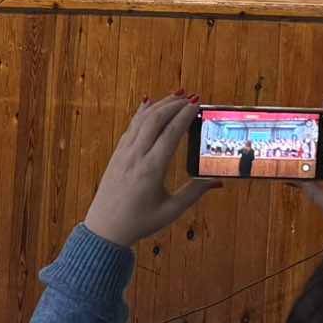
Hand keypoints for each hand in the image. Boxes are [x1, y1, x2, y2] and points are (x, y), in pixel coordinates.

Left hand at [83, 93, 218, 247]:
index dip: (184, 117)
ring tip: (175, 96)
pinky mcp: (117, 154)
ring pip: (141, 120)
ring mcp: (124, 152)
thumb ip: (194, 193)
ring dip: (158, 106)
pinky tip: (149, 105)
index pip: (170, 135)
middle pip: (154, 120)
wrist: (105, 226)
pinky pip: (130, 127)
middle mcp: (136, 156)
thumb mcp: (171, 210)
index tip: (196, 105)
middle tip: (190, 97)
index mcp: (151, 169)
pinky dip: (142, 113)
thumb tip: (217, 181)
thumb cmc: (140, 221)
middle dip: (173, 105)